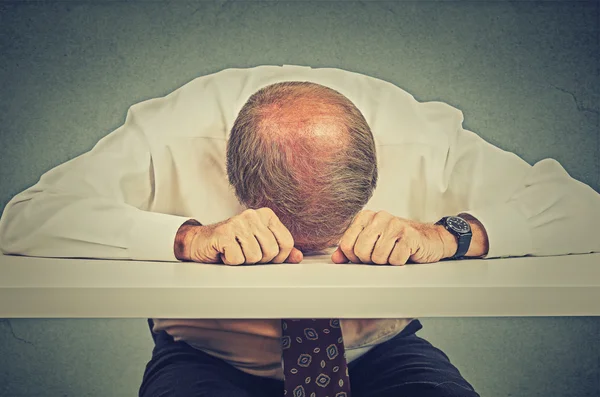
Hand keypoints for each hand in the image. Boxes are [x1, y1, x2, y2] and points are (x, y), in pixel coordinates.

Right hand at [175, 208, 303, 264]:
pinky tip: (224, 253)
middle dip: (259, 260)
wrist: (200, 242)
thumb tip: (298, 257)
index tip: (264, 257)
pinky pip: (238, 259)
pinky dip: (230, 262)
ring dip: (243, 261)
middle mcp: (253, 215)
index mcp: (266, 215)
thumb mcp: (259, 245)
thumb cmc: (232, 244)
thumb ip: (280, 250)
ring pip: (255, 257)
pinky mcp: (224, 234)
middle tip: (244, 253)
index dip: (278, 257)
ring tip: (234, 252)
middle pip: (271, 252)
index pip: (287, 243)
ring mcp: (238, 222)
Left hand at [331, 210, 456, 264]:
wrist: (430, 240)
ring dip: (386, 262)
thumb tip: (336, 259)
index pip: (345, 244)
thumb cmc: (398, 241)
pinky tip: (404, 254)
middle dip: (370, 261)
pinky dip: (398, 262)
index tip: (364, 256)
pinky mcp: (409, 236)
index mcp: (366, 217)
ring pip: (377, 257)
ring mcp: (394, 225)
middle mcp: (379, 217)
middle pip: (360, 251)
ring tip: (393, 253)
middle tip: (381, 256)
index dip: (353, 257)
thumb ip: (351, 249)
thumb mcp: (372, 242)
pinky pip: (394, 260)